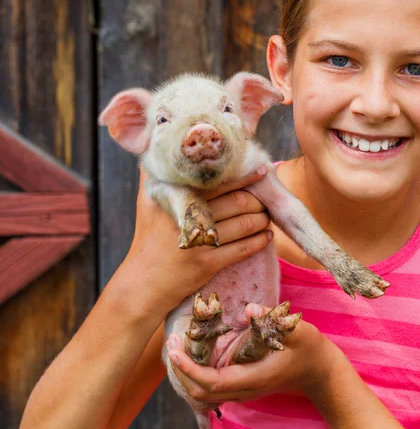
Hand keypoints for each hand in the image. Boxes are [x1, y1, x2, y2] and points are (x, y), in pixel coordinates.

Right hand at [111, 166, 272, 319]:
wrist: (143, 283)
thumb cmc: (148, 239)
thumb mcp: (147, 203)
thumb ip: (154, 174)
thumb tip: (157, 145)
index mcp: (178, 199)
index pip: (219, 182)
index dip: (245, 176)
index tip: (262, 171)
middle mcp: (190, 217)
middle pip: (238, 202)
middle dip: (258, 200)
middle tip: (266, 199)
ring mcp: (200, 241)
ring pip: (244, 224)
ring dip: (262, 220)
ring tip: (267, 216)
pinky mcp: (208, 264)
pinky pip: (243, 249)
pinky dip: (260, 241)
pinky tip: (266, 237)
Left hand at [164, 303, 339, 403]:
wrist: (318, 370)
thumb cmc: (308, 347)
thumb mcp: (297, 330)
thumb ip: (273, 319)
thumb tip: (250, 309)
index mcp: (256, 377)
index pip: (214, 382)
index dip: (191, 369)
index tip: (176, 351)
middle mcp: (246, 389)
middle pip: (202, 392)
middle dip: (182, 370)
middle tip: (171, 341)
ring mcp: (243, 390)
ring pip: (204, 392)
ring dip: (187, 372)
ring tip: (177, 345)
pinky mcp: (242, 384)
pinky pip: (212, 386)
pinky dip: (197, 372)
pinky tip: (193, 351)